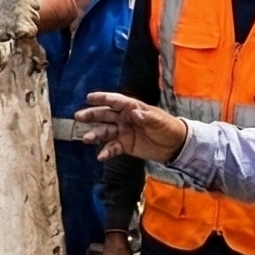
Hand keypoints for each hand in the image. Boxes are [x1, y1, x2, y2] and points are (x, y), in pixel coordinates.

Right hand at [0, 0, 42, 44]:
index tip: (13, 5)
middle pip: (36, 6)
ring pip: (35, 19)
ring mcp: (24, 12)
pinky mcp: (22, 27)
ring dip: (25, 22)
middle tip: (9, 16)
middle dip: (26, 11)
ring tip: (8, 23)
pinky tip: (12, 31)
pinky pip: (33, 30)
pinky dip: (25, 33)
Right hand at [71, 91, 188, 162]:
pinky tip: (101, 156)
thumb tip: (134, 113)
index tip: (89, 98)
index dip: (102, 98)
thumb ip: (147, 117)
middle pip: (105, 115)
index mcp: (133, 108)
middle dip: (92, 115)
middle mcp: (124, 118)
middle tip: (79, 117)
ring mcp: (123, 131)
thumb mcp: (160, 121)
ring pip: (105, 131)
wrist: (175, 146)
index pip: (116, 101)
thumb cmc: (168, 128)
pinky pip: (112, 147)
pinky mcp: (124, 145)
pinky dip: (106, 151)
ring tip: (86, 138)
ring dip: (95, 134)